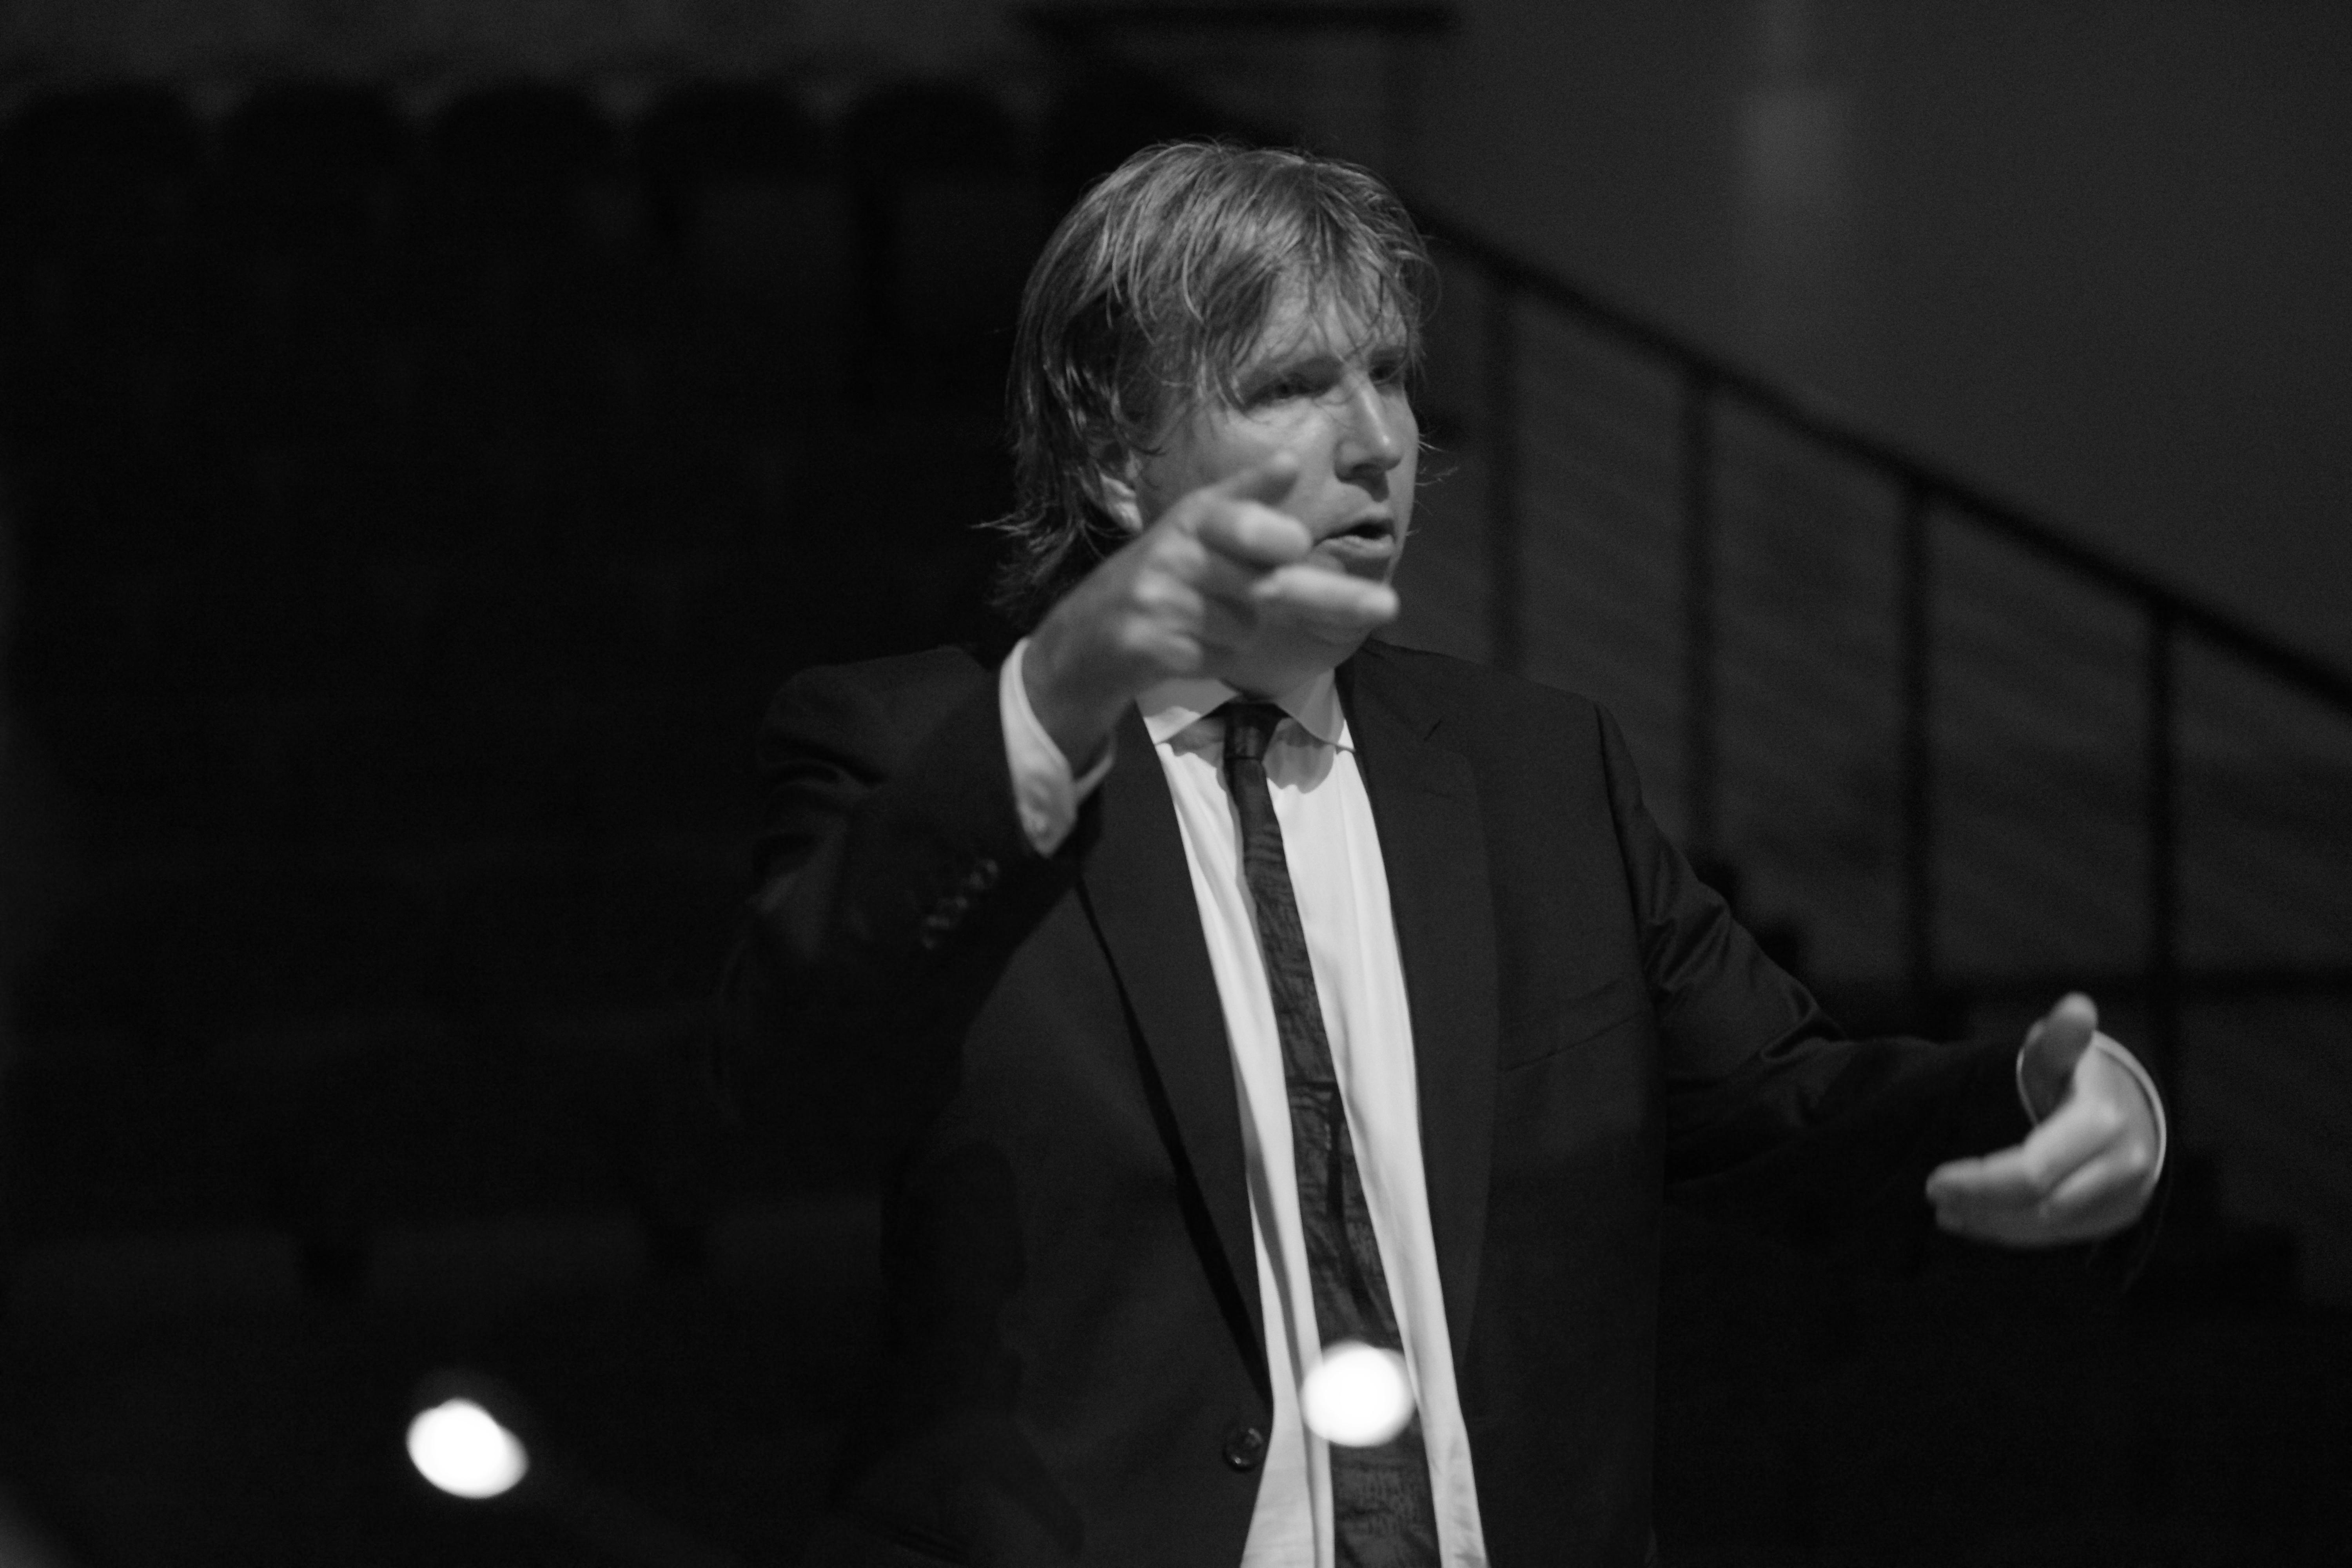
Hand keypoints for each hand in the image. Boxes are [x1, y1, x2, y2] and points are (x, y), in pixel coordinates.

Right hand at [1022, 454, 1399, 762]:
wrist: (1082, 641)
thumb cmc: (1162, 582)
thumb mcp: (1199, 537)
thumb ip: (1250, 508)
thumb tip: (1291, 462)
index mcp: (1192, 516)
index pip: (1227, 501)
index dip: (1257, 491)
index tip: (1291, 467)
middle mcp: (1175, 547)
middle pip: (1263, 573)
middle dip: (1322, 590)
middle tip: (1386, 606)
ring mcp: (1159, 596)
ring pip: (1246, 624)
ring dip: (1239, 632)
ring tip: (1197, 621)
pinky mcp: (1149, 641)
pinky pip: (1218, 656)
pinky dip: (1213, 658)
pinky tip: (1181, 646)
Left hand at [1923, 993, 2162, 1246]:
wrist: (2128, 1105)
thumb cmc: (2074, 1077)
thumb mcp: (2058, 1054)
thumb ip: (2059, 1039)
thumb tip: (2076, 1007)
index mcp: (2100, 1122)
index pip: (2030, 1171)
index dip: (1979, 1182)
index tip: (1934, 1181)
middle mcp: (2122, 1164)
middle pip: (2037, 1205)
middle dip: (1979, 1204)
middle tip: (1934, 1195)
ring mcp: (2127, 1195)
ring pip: (2047, 1227)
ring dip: (1990, 1224)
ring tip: (1946, 1211)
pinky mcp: (2122, 1216)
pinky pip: (2061, 1237)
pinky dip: (2014, 1233)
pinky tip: (1976, 1221)